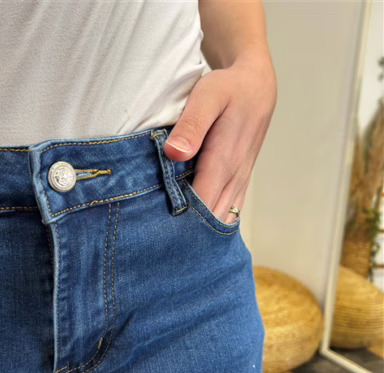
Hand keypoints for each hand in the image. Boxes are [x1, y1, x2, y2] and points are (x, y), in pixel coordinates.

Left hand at [164, 44, 277, 224]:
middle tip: (161, 242)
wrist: (257, 88)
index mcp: (223, 161)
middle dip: (188, 231)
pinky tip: (199, 227)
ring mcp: (239, 180)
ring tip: (176, 239)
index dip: (180, 221)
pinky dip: (214, 220)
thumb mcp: (207, 97)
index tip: (158, 231)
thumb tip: (175, 154)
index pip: (201, 204)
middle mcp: (234, 176)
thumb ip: (192, 126)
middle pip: (211, 217)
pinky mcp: (240, 179)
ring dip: (202, 229)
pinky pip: (230, 209)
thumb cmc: (228, 90)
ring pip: (222, 217)